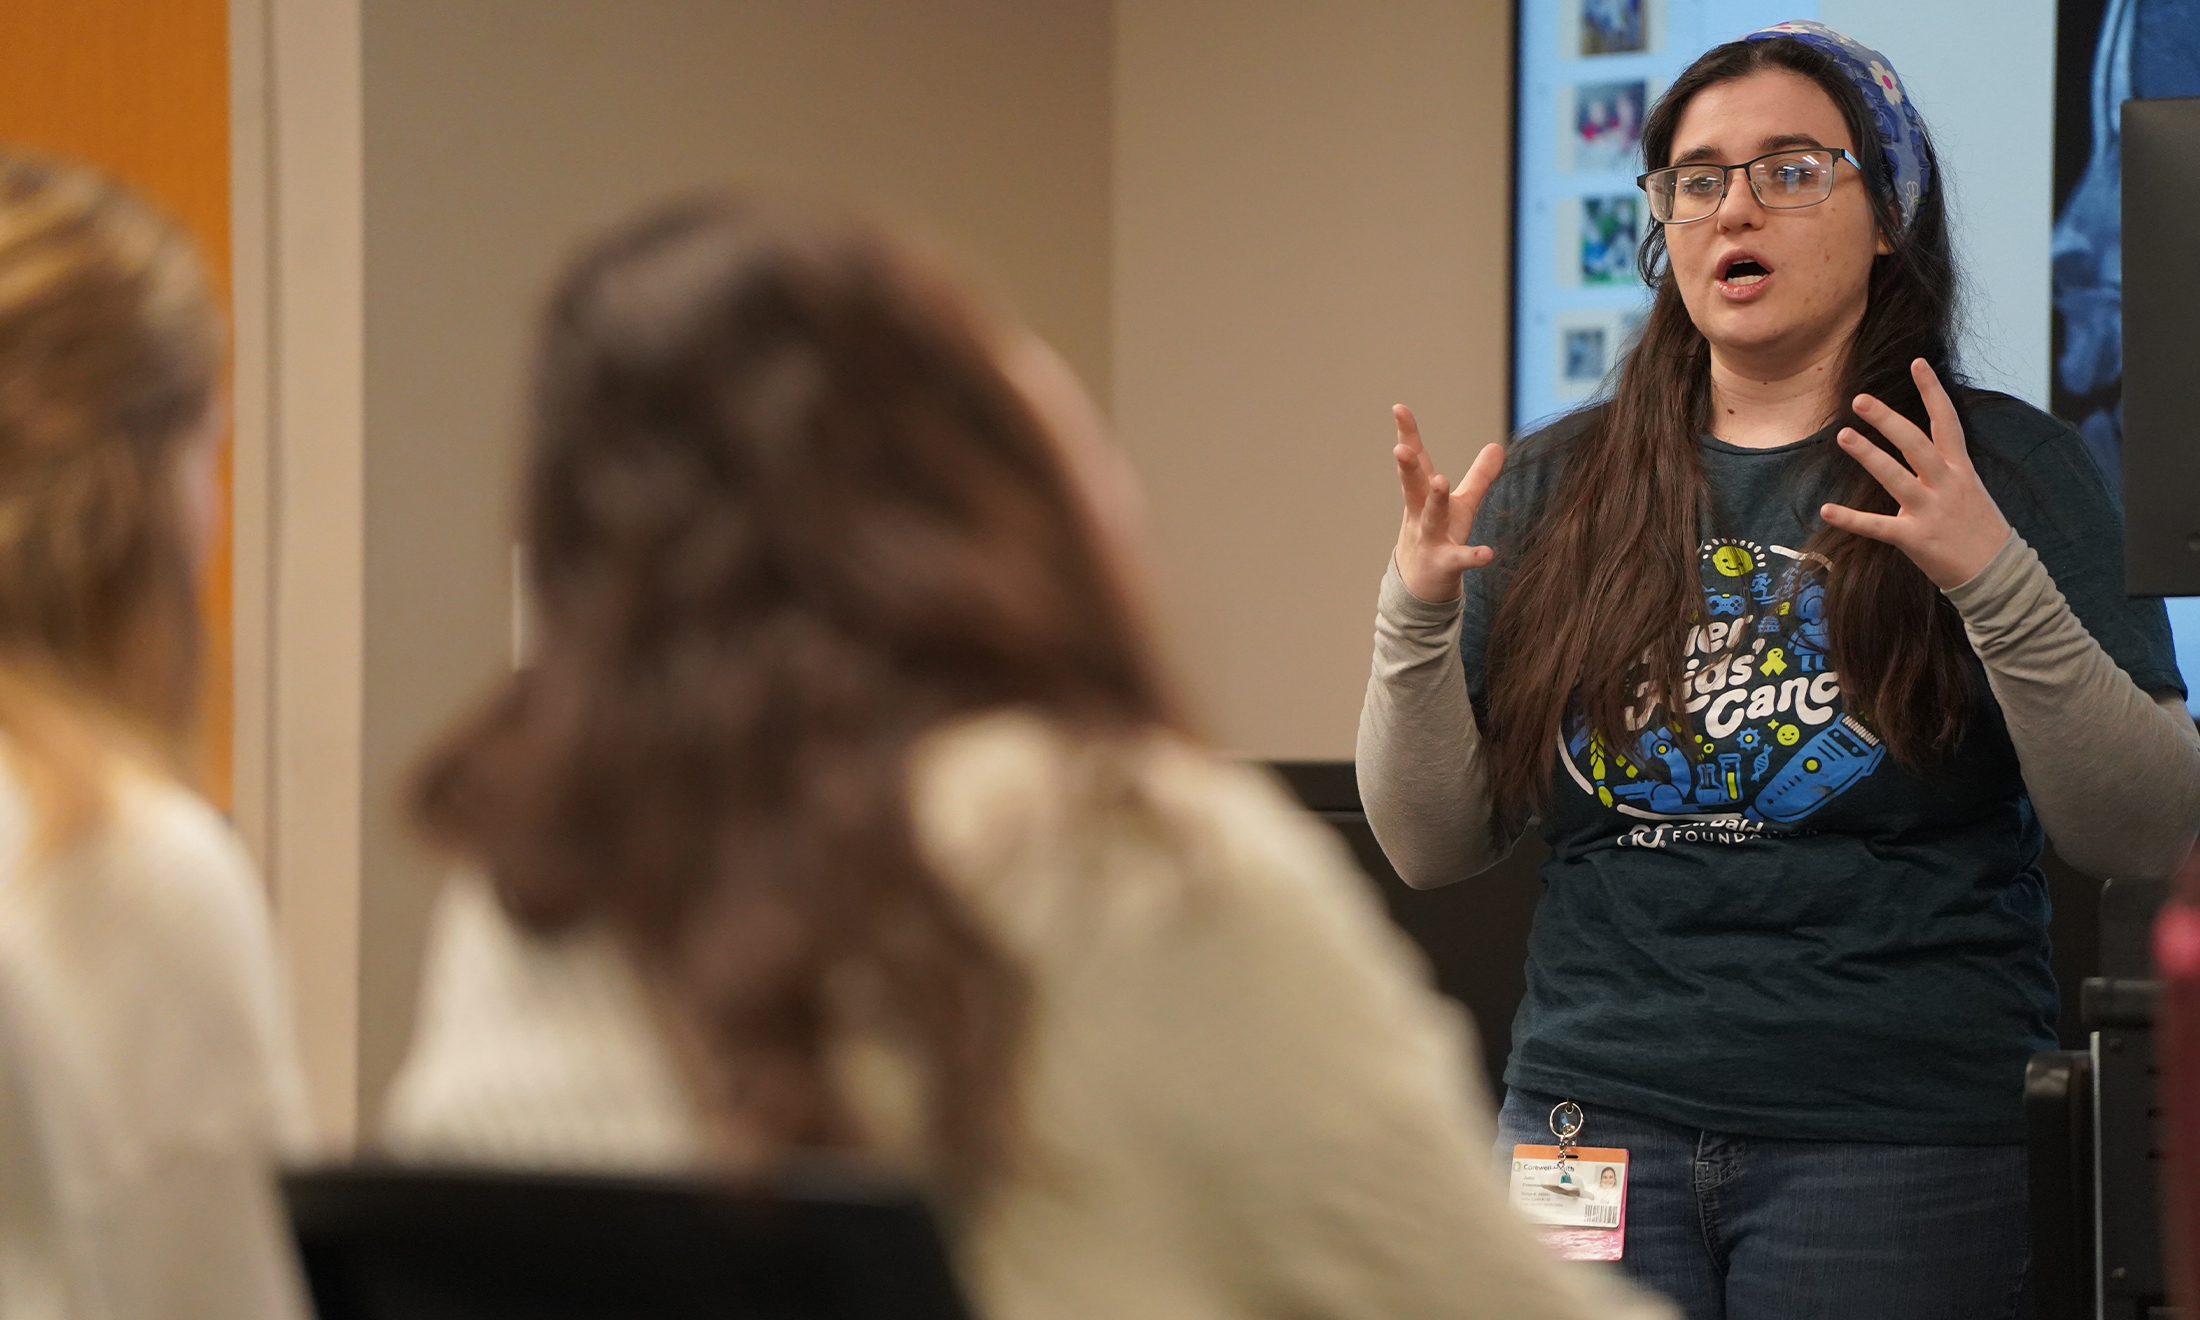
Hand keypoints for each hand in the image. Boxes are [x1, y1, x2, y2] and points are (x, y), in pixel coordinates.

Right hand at [1392, 404, 1504, 601]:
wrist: (1421, 590)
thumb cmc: (1440, 540)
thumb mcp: (1463, 505)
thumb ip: (1480, 476)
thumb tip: (1498, 445)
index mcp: (1424, 497)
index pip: (1417, 462)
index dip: (1408, 434)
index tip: (1399, 408)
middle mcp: (1422, 516)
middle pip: (1412, 487)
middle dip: (1407, 468)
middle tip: (1400, 448)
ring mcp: (1430, 541)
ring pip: (1431, 518)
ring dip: (1434, 500)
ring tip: (1440, 480)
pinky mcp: (1445, 565)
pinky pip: (1459, 560)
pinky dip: (1472, 557)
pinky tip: (1487, 553)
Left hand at [1818, 359, 2011, 589]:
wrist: (1999, 574)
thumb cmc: (1980, 530)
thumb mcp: (1971, 490)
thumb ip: (1946, 468)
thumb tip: (1925, 446)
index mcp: (1960, 470)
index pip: (1946, 422)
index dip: (1932, 391)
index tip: (1917, 362)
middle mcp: (1946, 484)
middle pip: (1915, 442)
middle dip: (1887, 419)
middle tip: (1859, 399)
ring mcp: (1930, 511)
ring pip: (1895, 476)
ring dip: (1868, 454)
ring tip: (1844, 435)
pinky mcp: (1915, 539)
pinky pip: (1878, 526)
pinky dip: (1851, 519)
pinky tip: (1827, 509)